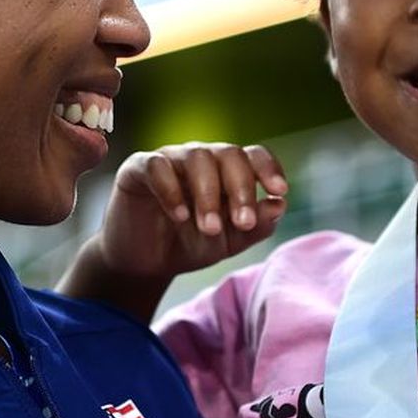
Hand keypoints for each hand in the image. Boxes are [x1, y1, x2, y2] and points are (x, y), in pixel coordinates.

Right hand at [92, 143, 287, 281]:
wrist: (146, 264)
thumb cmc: (191, 245)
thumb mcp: (230, 242)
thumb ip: (257, 226)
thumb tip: (279, 204)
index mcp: (228, 170)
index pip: (253, 155)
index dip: (268, 168)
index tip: (278, 191)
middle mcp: (202, 158)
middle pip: (228, 154)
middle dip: (240, 188)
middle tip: (243, 223)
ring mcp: (170, 160)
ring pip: (196, 157)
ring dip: (208, 194)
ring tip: (210, 228)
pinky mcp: (137, 169)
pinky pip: (156, 166)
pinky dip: (170, 189)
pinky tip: (179, 216)